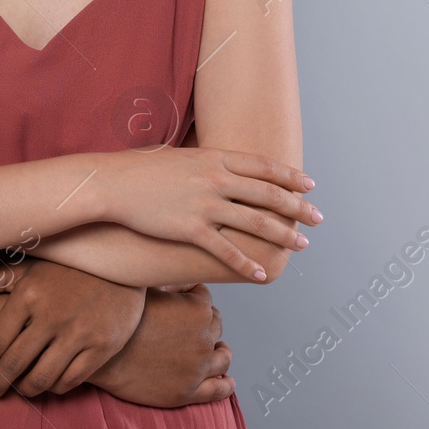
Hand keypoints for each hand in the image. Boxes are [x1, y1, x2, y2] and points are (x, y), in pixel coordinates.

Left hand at [0, 259, 144, 400]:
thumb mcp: (29, 265)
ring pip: (41, 378)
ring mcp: (79, 333)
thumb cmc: (67, 263)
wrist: (124, 261)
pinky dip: (54, 387)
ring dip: (24, 389)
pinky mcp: (102, 347)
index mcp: (29, 294)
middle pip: (13, 365)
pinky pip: (70, 381)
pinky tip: (48, 381)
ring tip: (18, 388)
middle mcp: (52, 316)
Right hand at [89, 284, 232, 406]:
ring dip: (219, 352)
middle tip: (189, 327)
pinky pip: (219, 390)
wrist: (98, 354)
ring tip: (214, 351)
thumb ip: (171, 281)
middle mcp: (204, 339)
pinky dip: (225, 384)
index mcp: (197, 310)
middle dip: (206, 325)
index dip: (194, 299)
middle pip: (216, 327)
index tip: (185, 303)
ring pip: (222, 357)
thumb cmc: (119, 319)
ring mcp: (198, 368)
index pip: (206, 299)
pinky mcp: (188, 392)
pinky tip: (225, 380)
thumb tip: (186, 278)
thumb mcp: (145, 289)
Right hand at [95, 147, 320, 280]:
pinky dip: (247, 264)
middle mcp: (215, 179)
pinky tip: (261, 274)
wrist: (110, 183)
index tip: (310, 186)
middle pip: (268, 194)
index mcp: (214, 158)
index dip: (290, 177)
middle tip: (318, 218)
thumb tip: (219, 164)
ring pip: (255, 223)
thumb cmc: (139, 168)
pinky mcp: (190, 228)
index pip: (263, 167)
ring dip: (283, 235)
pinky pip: (225, 250)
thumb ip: (203, 161)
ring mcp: (204, 204)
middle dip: (297, 208)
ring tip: (302, 245)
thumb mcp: (177, 155)